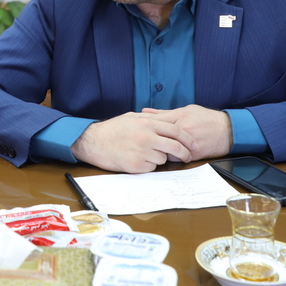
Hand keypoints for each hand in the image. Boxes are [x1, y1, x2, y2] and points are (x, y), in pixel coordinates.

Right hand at [71, 112, 195, 172]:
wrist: (92, 142)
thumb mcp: (131, 117)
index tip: (193, 144)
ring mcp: (142, 152)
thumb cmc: (112, 129)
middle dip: (185, 153)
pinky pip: (151, 168)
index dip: (187, 138)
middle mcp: (147, 137)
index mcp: (147, 123)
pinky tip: (136, 159)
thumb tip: (167, 120)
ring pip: (163, 158)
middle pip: (175, 147)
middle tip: (187, 157)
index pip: (175, 130)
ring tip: (145, 153)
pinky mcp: (136, 165)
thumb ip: (150, 118)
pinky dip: (148, 165)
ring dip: (159, 158)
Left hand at [141, 105, 231, 160]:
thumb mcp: (186, 110)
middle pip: (158, 137)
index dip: (143, 126)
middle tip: (138, 142)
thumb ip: (164, 113)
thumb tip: (145, 111)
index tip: (134, 129)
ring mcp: (188, 144)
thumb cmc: (206, 118)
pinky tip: (163, 156)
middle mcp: (183, 130)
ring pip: (166, 150)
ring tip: (149, 150)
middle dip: (148, 140)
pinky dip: (169, 158)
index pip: (156, 121)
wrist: (227, 130)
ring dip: (158, 150)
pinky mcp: (193, 155)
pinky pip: (176, 159)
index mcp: (179, 117)